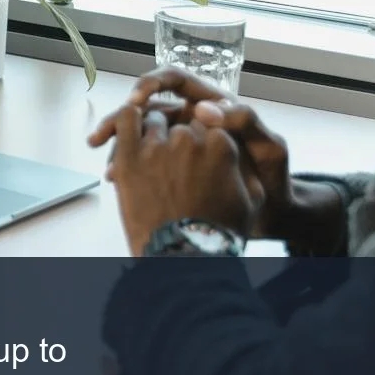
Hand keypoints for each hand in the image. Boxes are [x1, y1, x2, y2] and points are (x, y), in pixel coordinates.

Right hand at [87, 68, 292, 235]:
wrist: (273, 212)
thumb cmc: (274, 176)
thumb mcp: (268, 147)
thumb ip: (244, 122)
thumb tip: (204, 109)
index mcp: (211, 104)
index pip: (175, 79)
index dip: (152, 83)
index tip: (137, 99)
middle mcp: (190, 118)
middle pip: (147, 107)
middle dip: (119, 119)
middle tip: (101, 137)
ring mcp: (179, 142)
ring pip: (140, 134)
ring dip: (117, 146)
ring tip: (108, 168)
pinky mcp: (172, 164)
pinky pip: (145, 159)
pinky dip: (128, 166)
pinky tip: (116, 179)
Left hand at [99, 100, 259, 255]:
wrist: (182, 256)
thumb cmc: (215, 233)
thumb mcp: (249, 200)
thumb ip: (245, 168)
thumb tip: (236, 152)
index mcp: (220, 146)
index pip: (209, 126)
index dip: (202, 140)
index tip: (197, 155)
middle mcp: (189, 140)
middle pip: (180, 125)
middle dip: (178, 140)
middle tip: (173, 163)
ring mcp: (157, 147)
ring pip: (153, 121)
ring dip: (153, 133)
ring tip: (151, 155)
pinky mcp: (129, 156)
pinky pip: (125, 119)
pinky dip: (127, 118)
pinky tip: (129, 124)